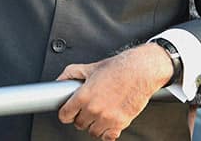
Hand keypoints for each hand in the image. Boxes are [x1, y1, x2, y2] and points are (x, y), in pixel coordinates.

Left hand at [57, 43, 172, 139]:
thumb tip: (60, 81)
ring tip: (98, 114)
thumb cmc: (119, 68)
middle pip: (79, 124)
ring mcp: (107, 118)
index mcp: (84, 95)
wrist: (141, 71)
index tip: (69, 111)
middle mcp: (94, 109)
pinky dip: (107, 132)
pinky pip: (108, 137)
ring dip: (93, 125)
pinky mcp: (120, 123)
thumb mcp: (91, 67)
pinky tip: (108, 122)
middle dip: (81, 117)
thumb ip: (72, 73)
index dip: (66, 112)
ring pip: (92, 132)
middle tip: (87, 108)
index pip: (65, 114)